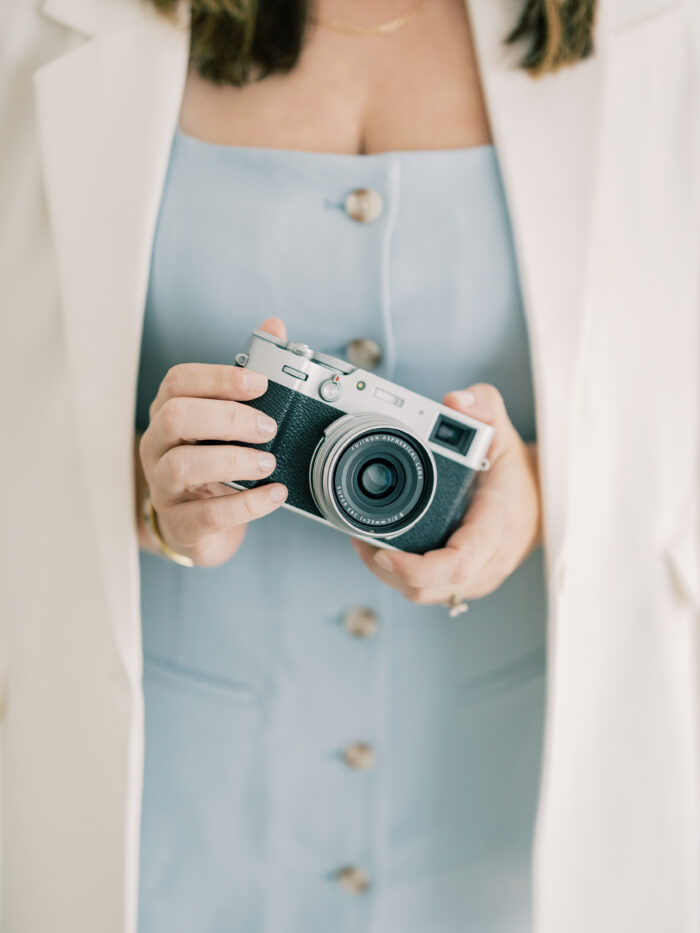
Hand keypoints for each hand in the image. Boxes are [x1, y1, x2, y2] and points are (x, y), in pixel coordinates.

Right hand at [138, 317, 288, 566]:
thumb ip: (248, 376)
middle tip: (268, 427)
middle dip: (228, 417)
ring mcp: (164, 487)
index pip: (178, 382)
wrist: (200, 527)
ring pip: (183, 465)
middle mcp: (158, 446)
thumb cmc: (214, 464)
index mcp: (168, 413)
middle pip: (176, 417)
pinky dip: (246, 505)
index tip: (260, 383)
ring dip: (233, 460)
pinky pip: (206, 514)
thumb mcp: (228, 421)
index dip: (219, 378)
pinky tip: (274, 495)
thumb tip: (274, 325)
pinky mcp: (180, 525)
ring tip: (269, 462)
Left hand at [351, 384, 541, 604]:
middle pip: (428, 588)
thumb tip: (456, 400)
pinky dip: (402, 576)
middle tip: (360, 538)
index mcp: (495, 529)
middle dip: (386, 570)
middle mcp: (487, 562)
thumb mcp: (504, 430)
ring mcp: (477, 578)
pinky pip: (429, 590)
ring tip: (366, 542)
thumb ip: (484, 406)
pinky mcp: (466, 583)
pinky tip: (386, 551)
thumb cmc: (517, 471)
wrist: (541, 501)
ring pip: (424, 594)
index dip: (414, 567)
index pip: (455, 565)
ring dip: (390, 575)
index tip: (382, 552)